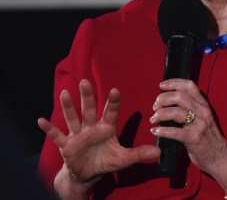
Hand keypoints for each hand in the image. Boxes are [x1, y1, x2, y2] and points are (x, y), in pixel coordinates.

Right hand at [37, 79, 160, 198]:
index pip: (111, 112)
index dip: (113, 102)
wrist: (88, 174)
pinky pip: (57, 136)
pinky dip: (49, 129)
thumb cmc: (107, 161)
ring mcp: (78, 135)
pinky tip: (41, 120)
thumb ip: (138, 154)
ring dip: (68, 106)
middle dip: (87, 96)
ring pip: (73, 118)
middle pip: (89, 110)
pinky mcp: (67, 146)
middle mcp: (92, 128)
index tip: (115, 89)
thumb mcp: (123, 158)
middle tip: (85, 81)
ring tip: (64, 92)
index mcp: (107, 128)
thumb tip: (158, 153)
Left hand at [151, 78, 226, 175]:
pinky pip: (174, 131)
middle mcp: (202, 112)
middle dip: (163, 99)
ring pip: (175, 112)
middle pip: (180, 96)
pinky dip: (161, 130)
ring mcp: (199, 125)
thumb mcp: (204, 118)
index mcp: (204, 106)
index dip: (174, 82)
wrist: (221, 157)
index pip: (190, 86)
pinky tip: (155, 131)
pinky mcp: (194, 138)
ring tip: (153, 120)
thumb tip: (170, 103)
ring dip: (160, 114)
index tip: (162, 85)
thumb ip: (192, 109)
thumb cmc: (209, 139)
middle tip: (155, 107)